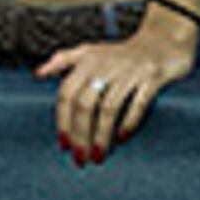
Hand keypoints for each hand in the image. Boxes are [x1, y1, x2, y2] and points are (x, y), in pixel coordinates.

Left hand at [41, 20, 192, 163]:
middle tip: (79, 157)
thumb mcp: (89, 51)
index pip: (66, 93)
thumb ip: (62, 60)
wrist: (162, 42)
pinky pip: (138, 103)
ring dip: (102, 135)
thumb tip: (37, 74)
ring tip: (98, 156)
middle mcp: (105, 66)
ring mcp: (129, 72)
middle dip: (80, 133)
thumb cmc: (120, 53)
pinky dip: (129, 122)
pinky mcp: (152, 78)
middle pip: (85, 104)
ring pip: (109, 108)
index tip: (62, 143)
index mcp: (86, 60)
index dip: (63, 119)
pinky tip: (122, 139)